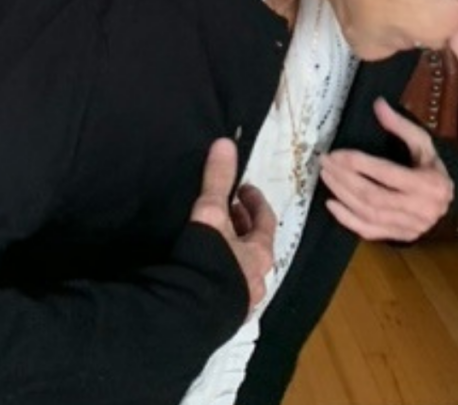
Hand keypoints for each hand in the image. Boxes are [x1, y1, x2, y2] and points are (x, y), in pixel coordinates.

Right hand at [190, 138, 275, 310]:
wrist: (193, 309)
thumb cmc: (210, 257)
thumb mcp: (212, 213)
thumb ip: (217, 180)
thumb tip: (226, 143)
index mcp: (259, 253)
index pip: (265, 221)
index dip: (254, 202)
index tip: (243, 189)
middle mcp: (256, 278)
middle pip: (255, 247)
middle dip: (242, 226)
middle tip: (227, 210)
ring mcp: (241, 301)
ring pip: (241, 269)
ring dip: (231, 252)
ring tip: (212, 239)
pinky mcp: (223, 315)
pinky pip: (226, 288)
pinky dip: (218, 273)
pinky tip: (202, 269)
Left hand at [318, 98, 453, 241]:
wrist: (447, 199)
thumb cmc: (431, 167)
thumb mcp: (423, 143)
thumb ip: (401, 125)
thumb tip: (378, 104)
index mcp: (429, 184)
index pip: (387, 174)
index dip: (358, 163)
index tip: (335, 153)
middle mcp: (422, 209)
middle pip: (374, 196)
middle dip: (344, 178)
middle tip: (324, 162)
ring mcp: (412, 227)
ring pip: (370, 214)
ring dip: (342, 195)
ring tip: (325, 176)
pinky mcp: (402, 236)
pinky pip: (371, 232)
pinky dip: (348, 220)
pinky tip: (331, 204)